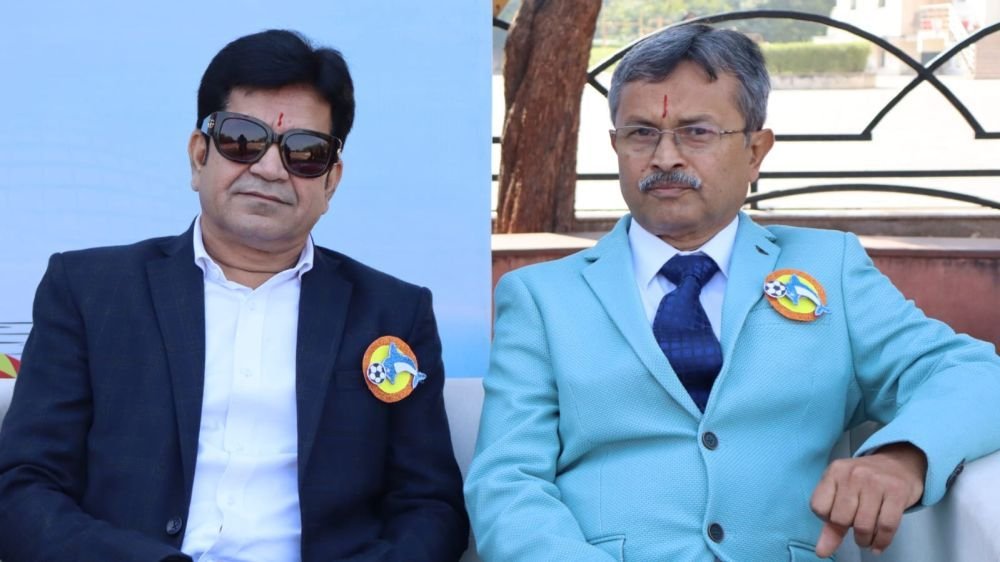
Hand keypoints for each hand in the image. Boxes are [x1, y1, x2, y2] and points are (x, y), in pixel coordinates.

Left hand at [810, 442, 926, 557]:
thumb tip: (821, 552)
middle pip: (841, 519)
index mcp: (835, 471)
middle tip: (855, 530)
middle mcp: (854, 474)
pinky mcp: (897, 491)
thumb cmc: (866, 482)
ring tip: (866, 540)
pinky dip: (881, 542)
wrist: (900, 463)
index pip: (818, 507)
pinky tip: (878, 545)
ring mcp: (876, 482)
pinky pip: (886, 526)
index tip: (837, 517)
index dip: (827, 518)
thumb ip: (830, 523)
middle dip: (848, 531)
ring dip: (865, 540)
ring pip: (864, 525)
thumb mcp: (842, 492)